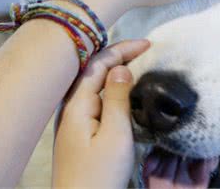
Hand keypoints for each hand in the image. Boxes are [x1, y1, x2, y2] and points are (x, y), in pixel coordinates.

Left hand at [52, 40, 148, 187]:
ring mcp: (73, 119)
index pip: (98, 62)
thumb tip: (121, 68)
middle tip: (144, 50)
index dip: (122, 49)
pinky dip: (111, 87)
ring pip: (93, 83)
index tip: (148, 45)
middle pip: (93, 68)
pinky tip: (124, 91)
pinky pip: (94, 98)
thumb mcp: (115, 135)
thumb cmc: (98, 175)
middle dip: (118, 55)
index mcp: (76, 104)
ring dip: (114, 70)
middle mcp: (70, 106)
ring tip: (137, 63)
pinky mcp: (78, 131)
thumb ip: (117, 98)